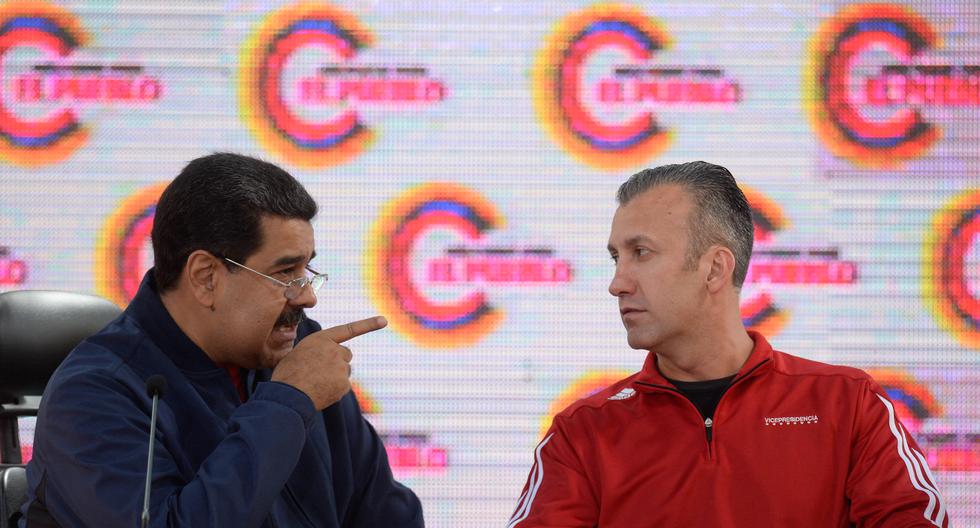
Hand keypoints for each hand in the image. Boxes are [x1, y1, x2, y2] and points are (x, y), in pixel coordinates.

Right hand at [271, 316, 386, 409]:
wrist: (288, 395)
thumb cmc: (287, 375)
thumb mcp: (297, 353)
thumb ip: (316, 352)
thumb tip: (322, 362)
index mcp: (321, 339)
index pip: (348, 330)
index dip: (368, 325)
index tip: (384, 321)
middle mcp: (334, 350)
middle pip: (345, 355)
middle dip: (337, 362)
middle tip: (318, 372)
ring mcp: (341, 367)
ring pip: (343, 371)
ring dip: (334, 377)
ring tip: (315, 383)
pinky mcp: (344, 383)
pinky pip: (342, 386)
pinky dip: (334, 390)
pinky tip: (320, 392)